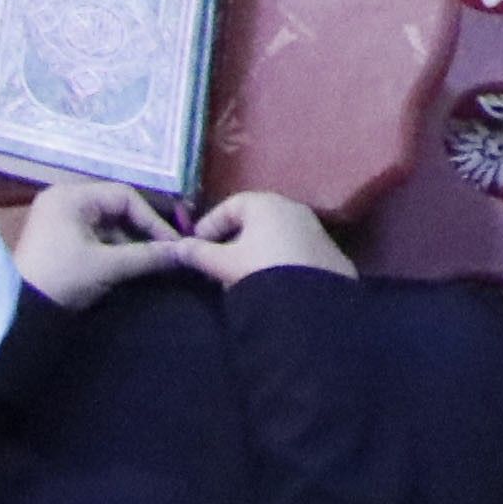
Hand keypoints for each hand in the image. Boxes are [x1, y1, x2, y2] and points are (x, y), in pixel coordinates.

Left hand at [7, 176, 190, 307]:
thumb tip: (185, 252)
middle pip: (116, 209)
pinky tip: (128, 267)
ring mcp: (57, 221)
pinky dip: (112, 251)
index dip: (152, 219)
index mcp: (71, 196)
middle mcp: (63, 201)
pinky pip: (94, 238)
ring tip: (148, 263)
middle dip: (141, 232)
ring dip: (128, 244)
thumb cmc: (62, 279)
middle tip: (164, 252)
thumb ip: (148, 255)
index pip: (124, 197)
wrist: (17, 315)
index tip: (172, 243)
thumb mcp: (107, 266)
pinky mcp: (57, 241)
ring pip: (107, 226)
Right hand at [181, 188, 353, 284]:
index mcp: (267, 203)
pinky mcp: (326, 250)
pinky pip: (292, 249)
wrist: (312, 300)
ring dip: (254, 251)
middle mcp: (293, 208)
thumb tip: (176, 247)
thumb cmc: (261, 270)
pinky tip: (268, 280)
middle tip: (216, 264)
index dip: (209, 225)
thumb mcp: (223, 263)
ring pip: (274, 235)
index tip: (196, 246)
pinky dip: (276, 259)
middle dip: (231, 240)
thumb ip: (198, 253)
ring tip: (239, 276)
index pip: (231, 206)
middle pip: (254, 219)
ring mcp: (313, 228)